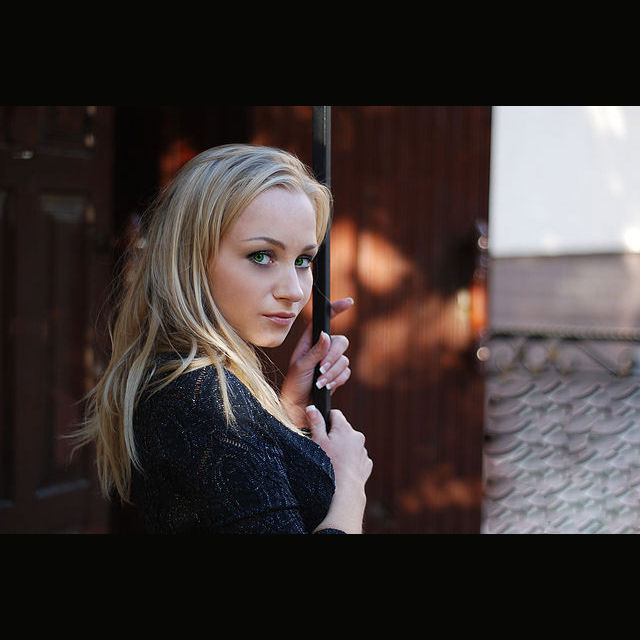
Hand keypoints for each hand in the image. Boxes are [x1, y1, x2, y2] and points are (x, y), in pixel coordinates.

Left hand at [280, 298, 353, 426]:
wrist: (299, 407)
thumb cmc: (294, 385)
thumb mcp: (300, 367)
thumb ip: (315, 352)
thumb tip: (327, 336)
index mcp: (310, 341)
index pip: (325, 320)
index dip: (336, 309)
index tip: (349, 302)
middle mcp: (322, 348)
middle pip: (340, 341)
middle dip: (333, 357)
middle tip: (321, 370)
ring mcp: (331, 361)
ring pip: (344, 359)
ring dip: (333, 372)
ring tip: (320, 383)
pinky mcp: (338, 374)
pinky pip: (346, 372)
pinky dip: (337, 380)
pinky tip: (326, 387)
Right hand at [306, 406, 372, 533]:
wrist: (345, 490)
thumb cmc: (329, 465)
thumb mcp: (318, 441)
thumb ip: (315, 422)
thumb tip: (312, 407)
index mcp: (345, 428)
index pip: (335, 414)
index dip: (325, 420)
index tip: (320, 431)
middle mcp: (357, 436)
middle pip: (343, 430)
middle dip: (334, 436)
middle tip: (324, 449)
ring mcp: (363, 451)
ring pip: (350, 444)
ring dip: (343, 449)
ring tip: (333, 461)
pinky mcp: (366, 464)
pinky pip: (356, 458)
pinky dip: (350, 461)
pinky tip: (342, 469)